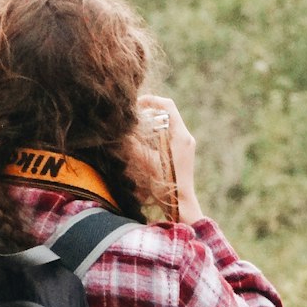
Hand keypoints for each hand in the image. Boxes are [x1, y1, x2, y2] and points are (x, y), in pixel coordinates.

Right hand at [138, 94, 205, 225]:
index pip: (167, 105)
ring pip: (167, 126)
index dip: (151, 100)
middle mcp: (186, 138)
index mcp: (181, 135)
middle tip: (133, 120)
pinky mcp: (183, 155)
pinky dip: (156, 137)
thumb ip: (133, 145)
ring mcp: (186, 146)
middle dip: (148, 114)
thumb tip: (120, 133)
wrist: (181, 205)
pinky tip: (144, 147)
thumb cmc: (165, 185)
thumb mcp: (146, 163)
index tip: (136, 105)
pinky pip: (169, 138)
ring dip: (151, 126)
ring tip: (136, 133)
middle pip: (167, 115)